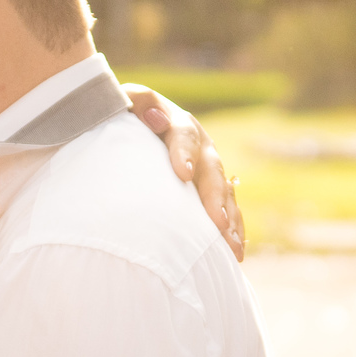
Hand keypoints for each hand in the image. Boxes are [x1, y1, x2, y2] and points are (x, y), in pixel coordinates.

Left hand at [125, 86, 243, 262]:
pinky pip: (226, 210)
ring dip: (229, 219)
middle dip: (214, 196)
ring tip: (230, 245)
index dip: (183, 153)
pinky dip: (232, 230)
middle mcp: (199, 145)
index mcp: (176, 123)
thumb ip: (135, 103)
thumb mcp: (122, 104)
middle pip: (211, 170)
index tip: (182, 174)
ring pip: (224, 193)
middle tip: (216, 221)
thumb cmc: (120, 117)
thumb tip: (155, 118)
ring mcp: (207, 169)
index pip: (183, 135)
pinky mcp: (209, 190)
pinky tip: (234, 253)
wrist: (130, 128)